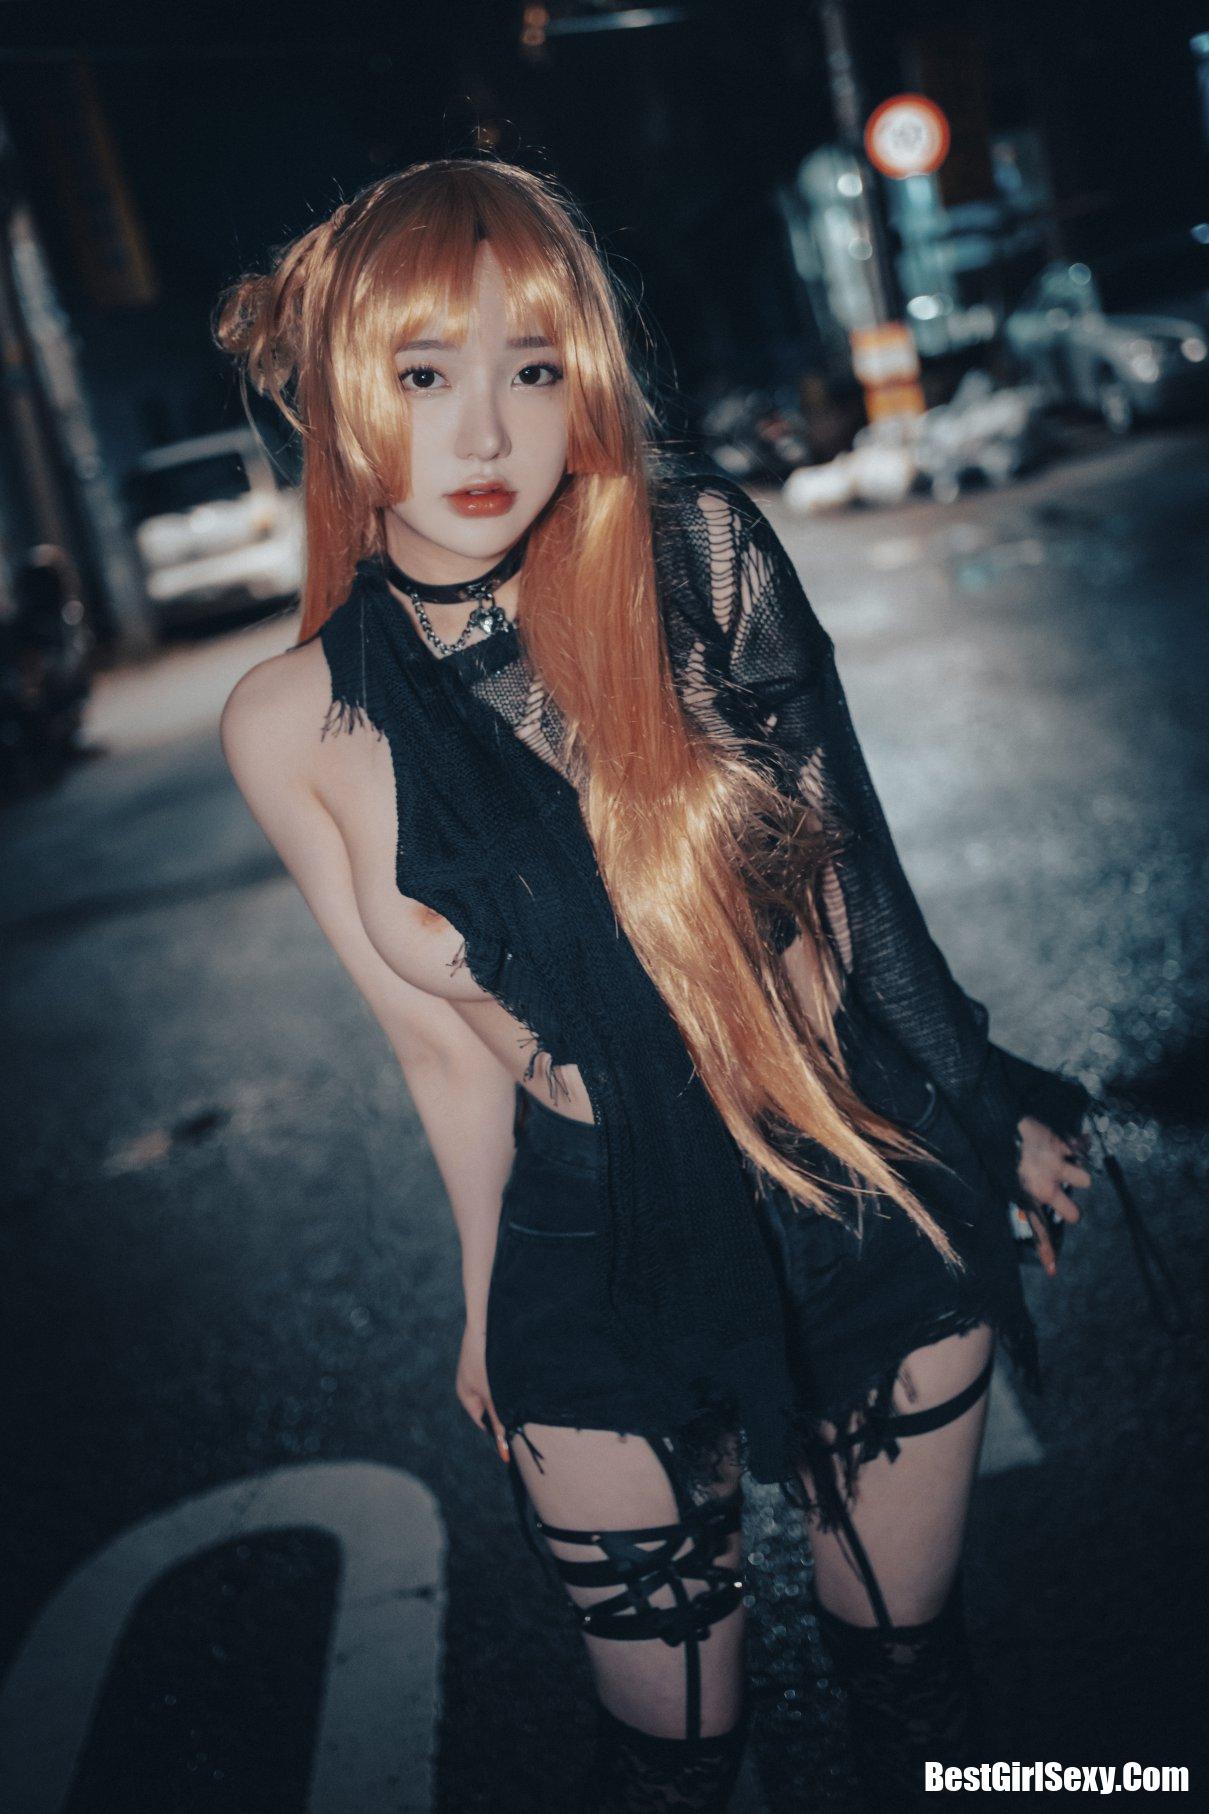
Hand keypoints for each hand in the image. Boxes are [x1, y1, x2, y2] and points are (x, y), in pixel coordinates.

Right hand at [455, 1321, 509, 1463]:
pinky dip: (509, 1381)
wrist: (484, 1321)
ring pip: (497, 1391)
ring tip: (521, 1392)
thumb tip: (502, 1445)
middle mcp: (470, 1384)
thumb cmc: (485, 1358)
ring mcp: (478, 1371)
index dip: (497, 1429)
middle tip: (522, 1412)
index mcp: (465, 1395)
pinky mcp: (490, 1358)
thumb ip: (498, 1418)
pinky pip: (500, 1377)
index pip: (482, 1421)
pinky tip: (519, 1376)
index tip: (514, 1433)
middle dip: (504, 1410)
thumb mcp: (492, 1392)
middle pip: (489, 1406)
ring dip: (509, 1395)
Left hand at [1015, 1114, 1091, 1277]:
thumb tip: (1028, 1211)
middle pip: (1075, 1215)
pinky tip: (1075, 1140)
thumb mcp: (1005, 1178)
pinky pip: (1083, 1148)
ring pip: (1085, 1180)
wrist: (998, 1121)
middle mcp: (1046, 1186)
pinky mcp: (1064, 1145)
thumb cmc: (999, 1152)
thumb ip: (1021, 1195)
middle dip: (1073, 1209)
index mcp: (1027, 1195)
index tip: (1053, 1271)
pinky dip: (1081, 1144)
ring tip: (1065, 1163)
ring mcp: (1058, 1166)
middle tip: (1063, 1197)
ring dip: (1078, 1172)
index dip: (1046, 1252)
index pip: (1039, 1230)